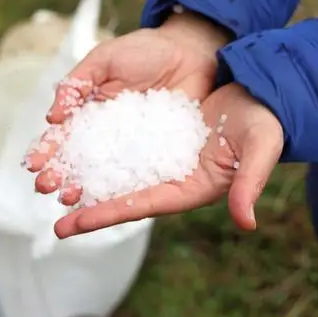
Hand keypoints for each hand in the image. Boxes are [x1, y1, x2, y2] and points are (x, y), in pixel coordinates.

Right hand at [26, 11, 231, 197]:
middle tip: (45, 188)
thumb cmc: (146, 50)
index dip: (46, 150)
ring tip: (67, 199)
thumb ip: (77, 83)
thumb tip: (52, 117)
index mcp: (88, 112)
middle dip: (58, 175)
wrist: (191, 52)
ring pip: (102, 174)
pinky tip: (104, 203)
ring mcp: (131, 148)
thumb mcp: (105, 60)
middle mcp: (106, 136)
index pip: (62, 136)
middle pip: (77, 161)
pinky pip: (136, 176)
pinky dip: (120, 192)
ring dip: (82, 189)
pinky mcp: (157, 156)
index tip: (32, 164)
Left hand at [35, 82, 284, 238]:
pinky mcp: (156, 134)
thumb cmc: (264, 122)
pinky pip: (121, 144)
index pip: (142, 205)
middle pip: (122, 195)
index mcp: (191, 188)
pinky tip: (74, 149)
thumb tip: (246, 223)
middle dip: (89, 206)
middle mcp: (171, 177)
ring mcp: (162, 156)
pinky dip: (98, 149)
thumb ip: (250, 184)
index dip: (108, 215)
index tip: (73, 224)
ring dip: (87, 178)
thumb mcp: (260, 148)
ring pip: (116, 170)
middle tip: (54, 218)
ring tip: (53, 185)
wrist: (261, 92)